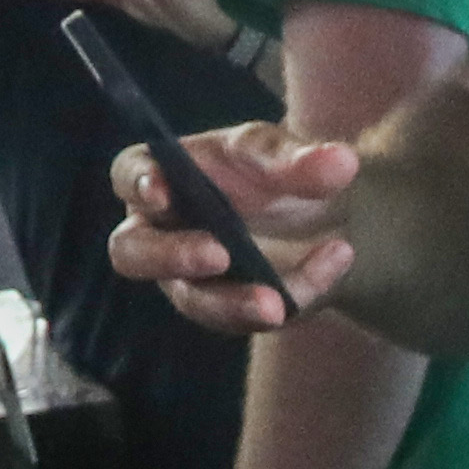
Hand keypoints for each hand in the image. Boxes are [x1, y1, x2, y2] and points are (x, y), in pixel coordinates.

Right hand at [107, 117, 360, 333]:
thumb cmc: (273, 172)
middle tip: (218, 255)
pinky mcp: (230, 313)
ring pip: (193, 302)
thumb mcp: (285, 154)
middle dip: (172, 256)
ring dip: (233, 303)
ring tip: (276, 303)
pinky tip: (338, 256)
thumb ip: (299, 158)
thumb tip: (339, 163)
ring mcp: (190, 280)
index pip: (129, 177)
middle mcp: (161, 234)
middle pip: (133, 253)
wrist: (322, 216)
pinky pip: (253, 315)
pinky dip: (298, 290)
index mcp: (160, 177)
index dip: (140, 185)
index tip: (161, 192)